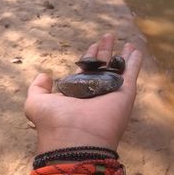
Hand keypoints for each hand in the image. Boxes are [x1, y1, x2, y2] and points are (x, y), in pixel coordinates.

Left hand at [24, 34, 142, 152]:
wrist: (76, 138)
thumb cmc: (54, 121)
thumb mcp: (36, 103)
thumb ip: (37, 88)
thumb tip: (45, 75)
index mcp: (77, 93)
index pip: (85, 71)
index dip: (89, 57)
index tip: (93, 45)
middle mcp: (95, 93)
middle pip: (102, 67)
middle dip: (105, 51)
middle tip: (108, 36)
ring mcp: (111, 93)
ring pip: (119, 70)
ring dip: (123, 56)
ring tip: (127, 41)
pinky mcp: (125, 94)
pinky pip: (131, 74)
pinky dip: (135, 62)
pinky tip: (137, 50)